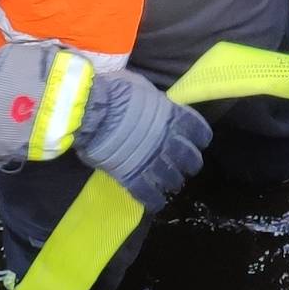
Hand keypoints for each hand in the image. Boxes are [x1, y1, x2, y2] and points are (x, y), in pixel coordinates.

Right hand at [0, 44, 209, 209]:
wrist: (90, 109)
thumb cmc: (113, 91)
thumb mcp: (140, 88)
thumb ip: (151, 101)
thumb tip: (148, 102)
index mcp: (172, 117)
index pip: (198, 131)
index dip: (198, 138)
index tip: (194, 141)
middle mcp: (168, 141)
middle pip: (190, 159)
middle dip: (188, 163)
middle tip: (181, 165)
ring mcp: (153, 161)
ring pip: (174, 180)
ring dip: (172, 182)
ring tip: (167, 183)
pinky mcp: (135, 178)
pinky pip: (151, 196)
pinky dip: (154, 200)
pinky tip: (155, 201)